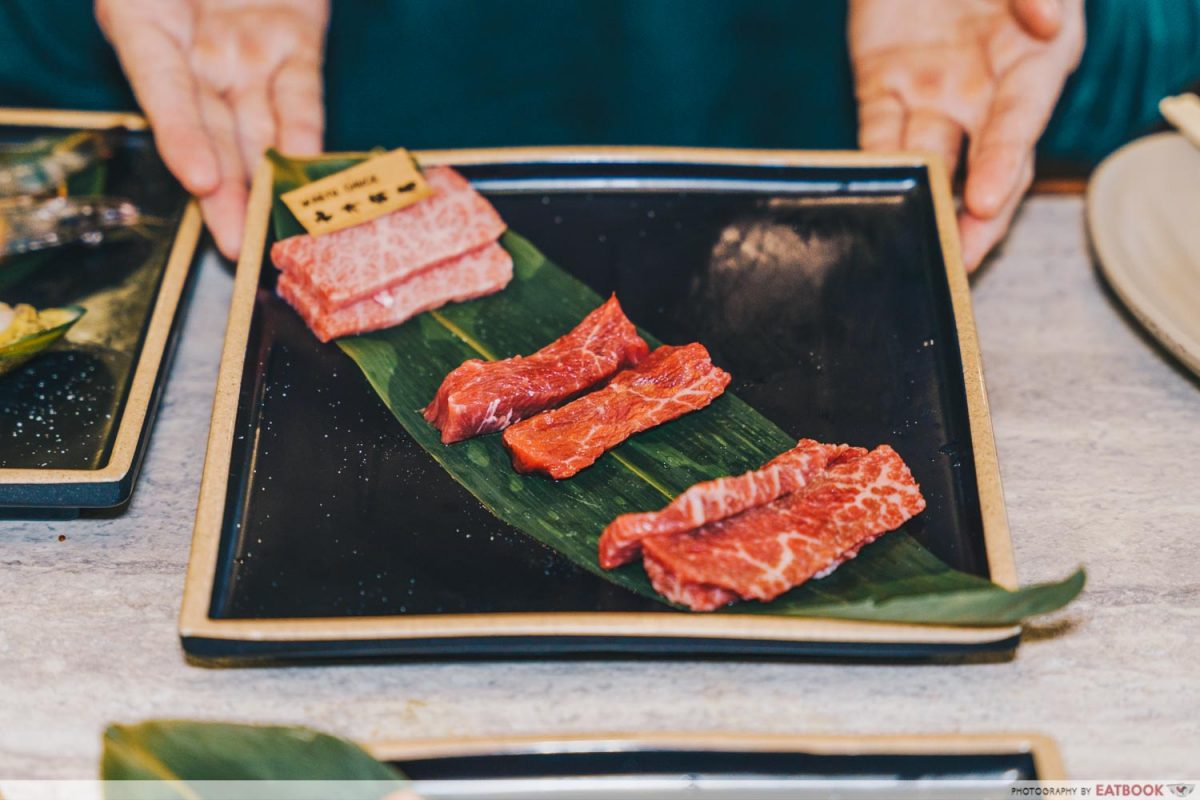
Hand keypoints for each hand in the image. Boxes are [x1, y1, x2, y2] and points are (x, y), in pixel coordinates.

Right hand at [96, 0, 328, 258]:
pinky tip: (309, 168)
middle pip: (210, 128)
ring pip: (255, 124)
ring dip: (264, 180)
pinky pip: (301, 94)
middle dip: (225, 191)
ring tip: (271, 232)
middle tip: (236, 245)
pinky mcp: (295, 43)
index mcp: (145, 25)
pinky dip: (306, 131)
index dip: (179, 136)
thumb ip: (159, 24)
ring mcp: (245, 50)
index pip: (162, 91)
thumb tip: (173, 57)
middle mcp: (195, 49)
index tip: (200, 179)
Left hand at [849, 0, 1083, 270]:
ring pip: (928, 161)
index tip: (986, 201)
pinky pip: (877, 134)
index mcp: (1033, 62)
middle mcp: (985, 91)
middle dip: (974, 218)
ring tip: (914, 245)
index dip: (1003, 163)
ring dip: (924, 203)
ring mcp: (932, 94)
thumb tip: (1047, 22)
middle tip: (959, 260)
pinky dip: (873, 166)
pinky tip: (871, 199)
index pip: (1020, 123)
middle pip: (981, 166)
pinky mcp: (883, 88)